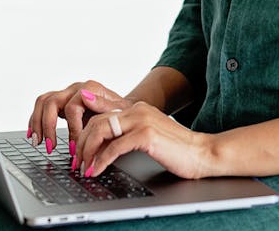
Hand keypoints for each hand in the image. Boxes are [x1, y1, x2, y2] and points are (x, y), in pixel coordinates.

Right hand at [27, 79, 133, 156]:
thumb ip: (103, 105)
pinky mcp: (61, 102)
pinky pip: (42, 106)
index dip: (72, 129)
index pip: (72, 108)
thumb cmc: (121, 112)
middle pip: (51, 102)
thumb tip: (85, 98)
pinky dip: (35, 120)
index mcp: (90, 88)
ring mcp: (67, 93)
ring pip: (43, 102)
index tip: (75, 147)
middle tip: (51, 146)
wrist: (121, 109)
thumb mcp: (118, 111)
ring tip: (38, 142)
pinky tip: (33, 135)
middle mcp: (75, 88)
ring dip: (37, 122)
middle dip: (48, 126)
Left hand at [73, 91, 213, 180]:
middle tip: (77, 162)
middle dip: (82, 143)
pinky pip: (114, 147)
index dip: (85, 131)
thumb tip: (102, 144)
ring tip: (84, 167)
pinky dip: (101, 161)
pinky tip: (97, 170)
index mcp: (137, 108)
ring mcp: (142, 120)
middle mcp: (138, 109)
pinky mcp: (146, 135)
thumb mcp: (148, 136)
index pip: (101, 113)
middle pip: (96, 121)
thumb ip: (127, 133)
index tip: (77, 148)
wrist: (202, 153)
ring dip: (87, 152)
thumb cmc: (177, 149)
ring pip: (100, 131)